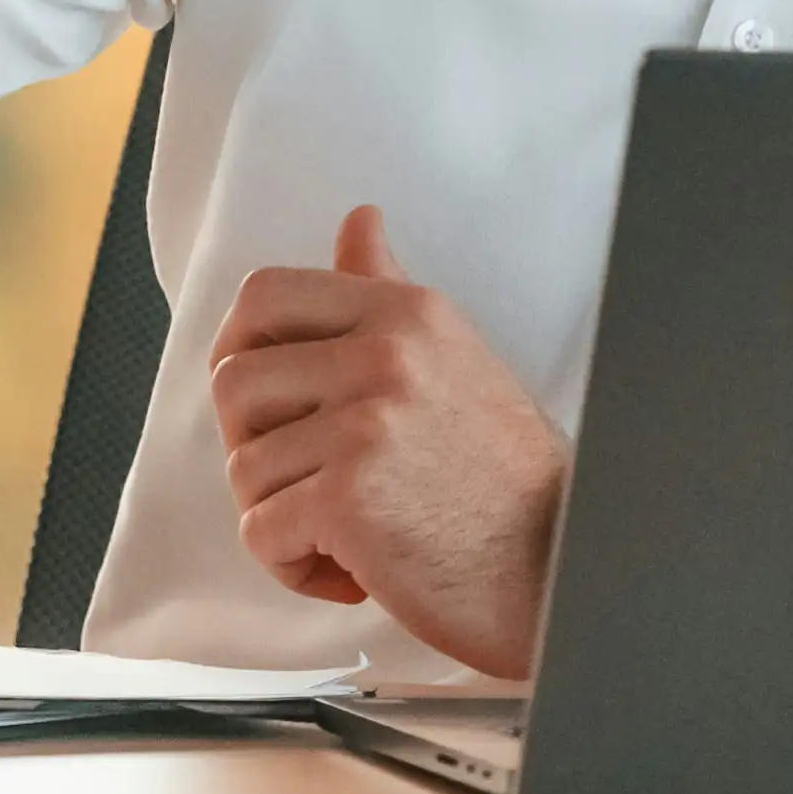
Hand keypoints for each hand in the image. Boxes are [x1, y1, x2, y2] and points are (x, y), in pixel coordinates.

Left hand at [208, 206, 569, 680]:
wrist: (558, 571)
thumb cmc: (503, 479)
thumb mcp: (452, 356)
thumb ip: (386, 290)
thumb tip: (359, 218)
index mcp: (406, 312)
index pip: (264, 295)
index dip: (236, 350)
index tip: (259, 404)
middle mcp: (385, 355)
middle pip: (234, 383)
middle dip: (251, 446)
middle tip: (305, 485)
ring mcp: (366, 424)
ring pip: (245, 468)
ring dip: (280, 517)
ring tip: (345, 538)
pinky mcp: (350, 499)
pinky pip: (260, 531)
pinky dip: (291, 566)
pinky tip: (350, 575)